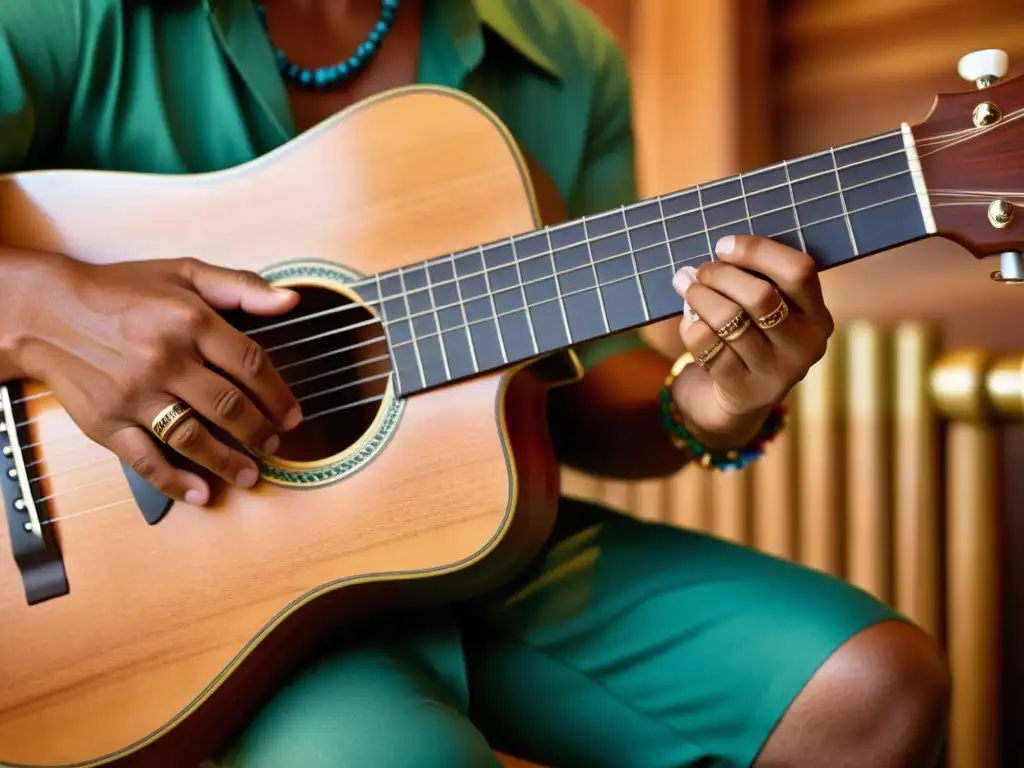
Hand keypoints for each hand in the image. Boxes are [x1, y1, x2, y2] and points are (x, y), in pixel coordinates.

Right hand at [0, 251, 302, 504]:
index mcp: (190, 321)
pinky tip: (200, 494)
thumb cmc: (121, 291)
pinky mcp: (107, 423)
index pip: (251, 364)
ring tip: (250, 474)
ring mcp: (135, 395)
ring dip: (228, 462)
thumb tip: (291, 300)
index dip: (279, 394)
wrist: (47, 312)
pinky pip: (145, 460)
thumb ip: (241, 287)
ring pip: (193, 437)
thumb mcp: (184, 273)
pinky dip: (175, 482)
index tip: (292, 414)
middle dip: (260, 431)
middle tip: (274, 445)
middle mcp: (165, 360)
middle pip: (228, 405)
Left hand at [670, 235, 833, 447]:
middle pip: (760, 295)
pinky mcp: (744, 389)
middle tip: (700, 271)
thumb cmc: (754, 338)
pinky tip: (689, 321)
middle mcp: (805, 345)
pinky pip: (706, 343)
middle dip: (720, 275)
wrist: (742, 400)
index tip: (723, 245)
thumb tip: (711, 257)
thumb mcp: (771, 312)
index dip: (756, 251)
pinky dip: (690, 325)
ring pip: (728, 318)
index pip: (799, 270)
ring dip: (699, 296)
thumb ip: (754, 280)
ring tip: (688, 287)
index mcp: (817, 316)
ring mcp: (777, 371)